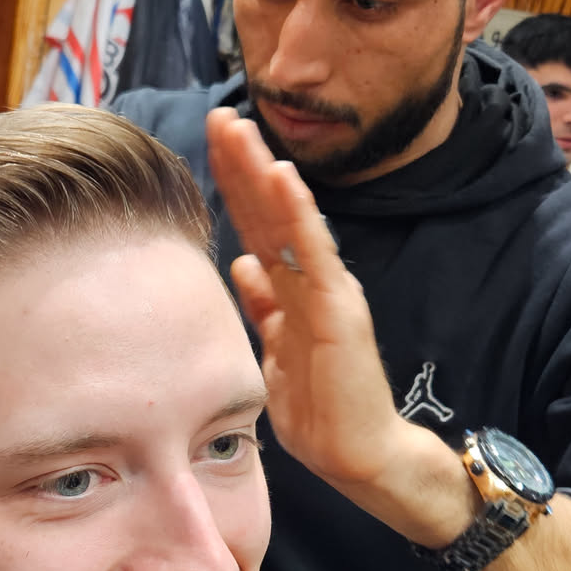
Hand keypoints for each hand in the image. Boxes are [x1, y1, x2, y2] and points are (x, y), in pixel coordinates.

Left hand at [209, 107, 477, 546]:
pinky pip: (315, 253)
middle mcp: (310, 280)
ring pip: (288, 220)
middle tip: (220, 116)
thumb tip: (241, 266)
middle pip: (269, 212)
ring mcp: (326, 290)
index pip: (257, 226)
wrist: (359, 453)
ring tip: (241, 130)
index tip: (211, 143)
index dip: (235, 184)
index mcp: (292, 290)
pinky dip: (298, 214)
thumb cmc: (322, 410)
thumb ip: (264, 308)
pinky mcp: (340, 308)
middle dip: (243, 164)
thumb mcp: (278, 351)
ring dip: (263, 173)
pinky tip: (284, 177)